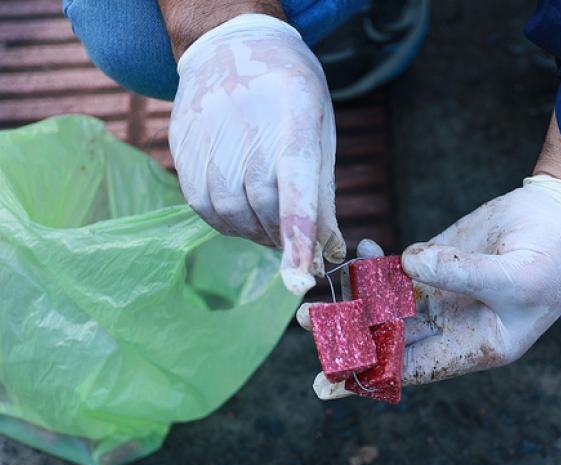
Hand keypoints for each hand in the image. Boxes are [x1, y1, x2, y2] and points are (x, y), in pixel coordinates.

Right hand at [169, 14, 344, 294]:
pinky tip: (243, 211)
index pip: (295, 184)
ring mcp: (208, 135)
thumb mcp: (320, 130)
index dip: (298, 231)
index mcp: (294, 117)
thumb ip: (322, 192)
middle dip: (284, 237)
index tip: (301, 274)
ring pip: (232, 212)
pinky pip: (204, 205)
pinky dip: (228, 221)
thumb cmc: (290, 94)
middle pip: (263, 205)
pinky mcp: (183, 147)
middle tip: (297, 246)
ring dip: (255, 232)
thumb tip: (329, 252)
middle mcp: (246, 126)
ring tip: (270, 223)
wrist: (231, 44)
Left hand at [299, 175, 560, 397]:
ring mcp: (442, 291)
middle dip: (349, 336)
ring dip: (351, 301)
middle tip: (308, 325)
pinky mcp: (437, 261)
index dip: (373, 376)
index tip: (330, 384)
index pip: (416, 368)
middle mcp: (453, 324)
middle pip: (391, 338)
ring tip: (311, 300)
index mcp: (475, 345)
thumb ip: (461, 273)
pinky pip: (396, 269)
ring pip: (386, 305)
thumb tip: (408, 266)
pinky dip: (376, 262)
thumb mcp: (516, 276)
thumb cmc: (557, 259)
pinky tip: (359, 248)